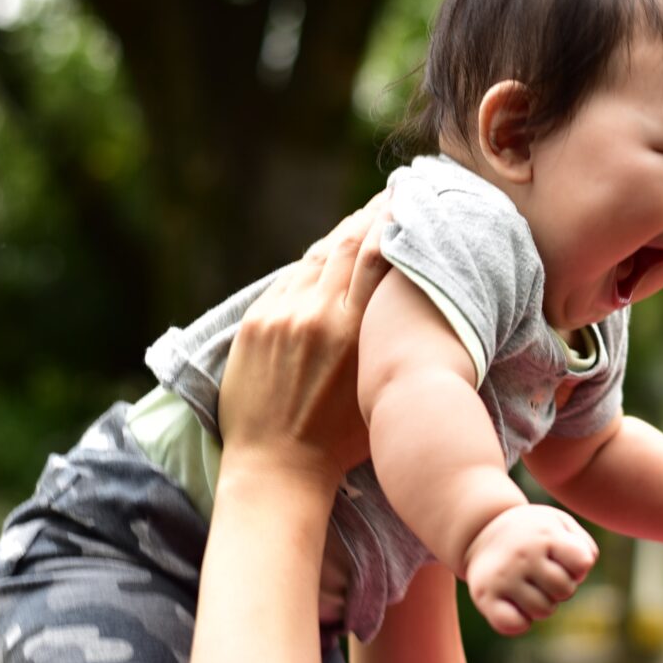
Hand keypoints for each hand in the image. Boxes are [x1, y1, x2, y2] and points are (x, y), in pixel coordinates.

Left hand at [219, 194, 390, 485]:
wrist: (276, 467)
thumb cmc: (342, 442)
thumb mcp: (381, 387)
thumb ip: (389, 338)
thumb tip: (406, 295)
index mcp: (353, 331)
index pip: (377, 255)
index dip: (392, 219)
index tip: (407, 197)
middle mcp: (315, 314)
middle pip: (347, 244)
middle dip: (369, 216)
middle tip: (391, 195)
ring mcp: (279, 316)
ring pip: (316, 259)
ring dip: (340, 239)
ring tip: (361, 224)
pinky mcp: (255, 323)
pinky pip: (288, 282)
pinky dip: (311, 269)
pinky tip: (325, 264)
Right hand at [463, 503, 597, 634]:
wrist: (480, 531)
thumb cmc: (532, 533)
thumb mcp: (560, 524)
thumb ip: (583, 545)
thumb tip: (583, 569)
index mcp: (545, 535)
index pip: (582, 563)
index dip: (577, 567)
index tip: (563, 558)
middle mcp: (523, 555)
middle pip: (565, 590)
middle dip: (561, 587)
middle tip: (543, 574)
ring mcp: (503, 577)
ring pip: (543, 611)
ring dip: (542, 604)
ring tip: (528, 586)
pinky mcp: (484, 596)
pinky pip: (514, 625)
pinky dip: (520, 622)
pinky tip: (514, 604)